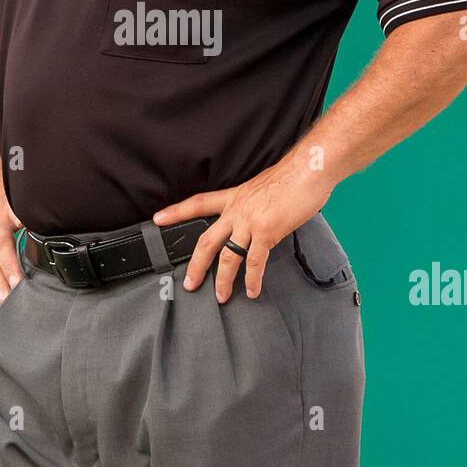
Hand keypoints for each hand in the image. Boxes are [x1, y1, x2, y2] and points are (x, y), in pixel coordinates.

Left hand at [152, 158, 330, 302]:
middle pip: (207, 240)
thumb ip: (252, 204)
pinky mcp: (267, 232)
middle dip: (196, 265)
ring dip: (223, 280)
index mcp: (234, 197)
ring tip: (221, 296)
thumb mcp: (261, 186)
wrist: (308, 171)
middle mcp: (237, 211)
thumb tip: (255, 216)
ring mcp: (250, 222)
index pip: (198, 204)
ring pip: (228, 257)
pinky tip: (252, 291)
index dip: (176, 212)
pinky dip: (253, 280)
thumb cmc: (292, 176)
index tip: (158, 219)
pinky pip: (255, 262)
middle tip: (189, 283)